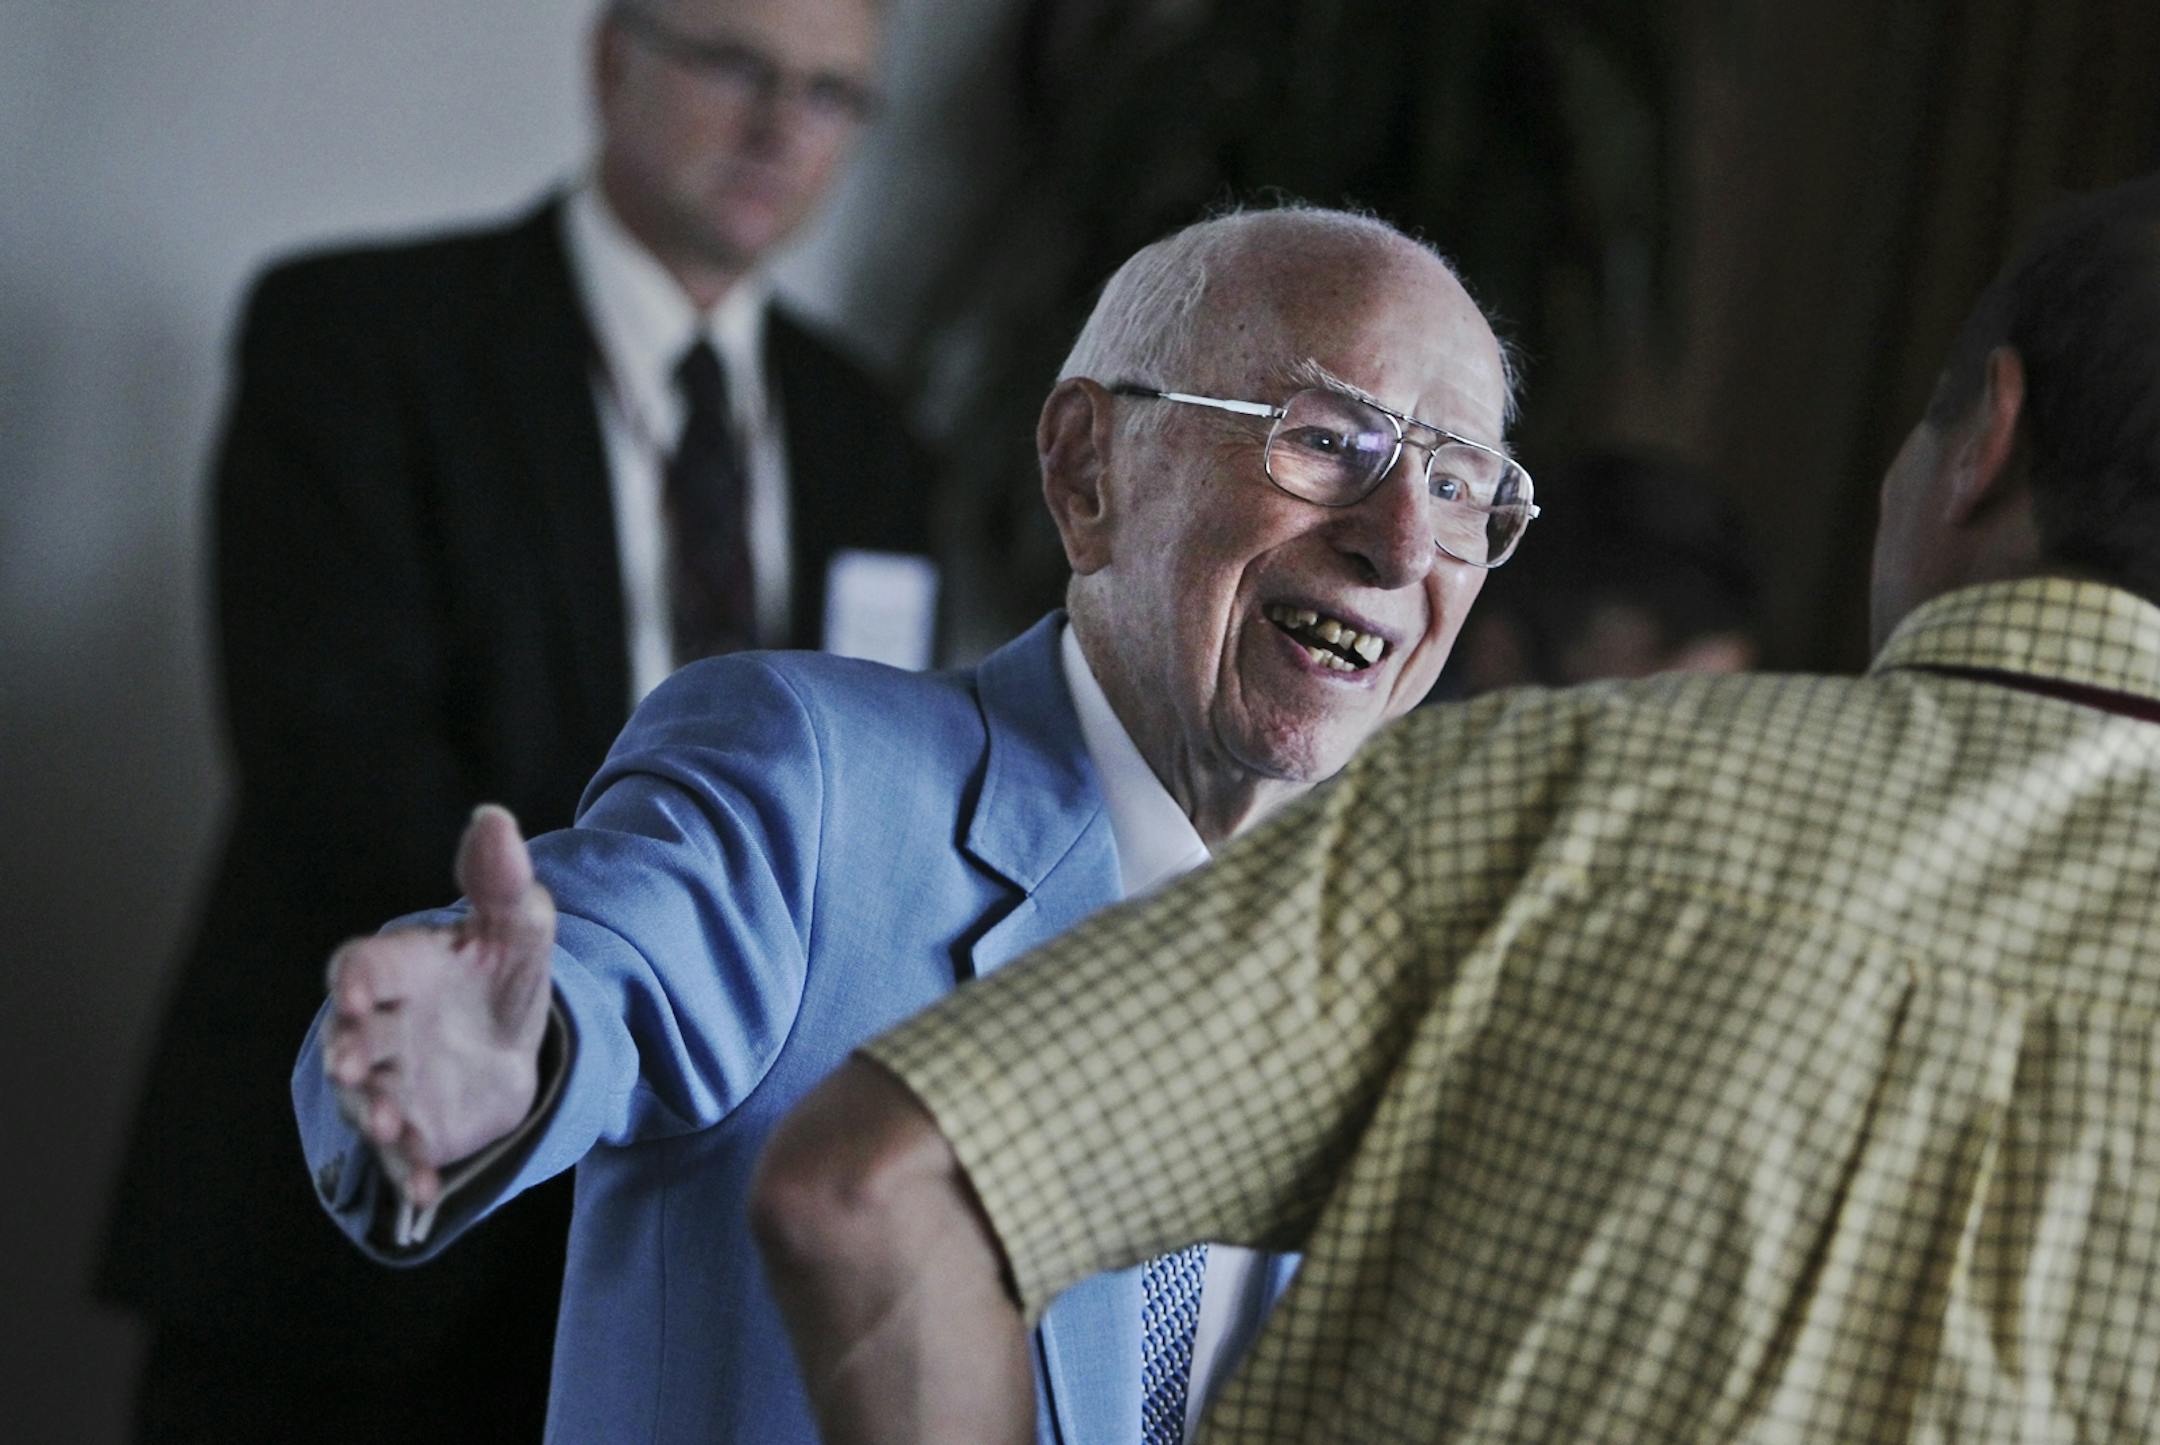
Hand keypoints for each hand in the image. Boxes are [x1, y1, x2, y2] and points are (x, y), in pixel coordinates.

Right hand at [324, 804, 555, 1208]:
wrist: (516, 1042)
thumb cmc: (500, 973)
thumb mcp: (517, 927)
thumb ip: (501, 881)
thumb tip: (494, 818)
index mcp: (398, 969)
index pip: (362, 966)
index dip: (355, 976)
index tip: (356, 986)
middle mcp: (379, 1029)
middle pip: (351, 1037)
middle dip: (346, 1051)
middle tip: (349, 1064)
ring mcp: (390, 1083)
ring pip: (368, 1100)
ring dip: (373, 1114)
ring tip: (390, 1126)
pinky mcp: (413, 1130)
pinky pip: (404, 1155)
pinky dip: (409, 1173)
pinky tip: (424, 1192)